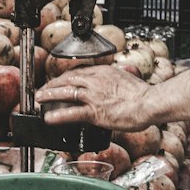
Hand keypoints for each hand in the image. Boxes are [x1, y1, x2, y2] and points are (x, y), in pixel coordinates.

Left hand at [37, 65, 154, 131]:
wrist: (150, 103)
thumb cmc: (144, 94)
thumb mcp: (129, 79)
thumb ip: (120, 79)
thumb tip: (121, 78)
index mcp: (104, 71)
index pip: (79, 72)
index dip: (66, 77)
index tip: (60, 81)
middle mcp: (96, 80)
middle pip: (67, 79)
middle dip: (53, 84)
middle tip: (43, 90)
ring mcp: (93, 95)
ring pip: (65, 91)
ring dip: (49, 95)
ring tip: (39, 99)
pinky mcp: (95, 111)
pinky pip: (71, 112)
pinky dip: (58, 115)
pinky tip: (49, 118)